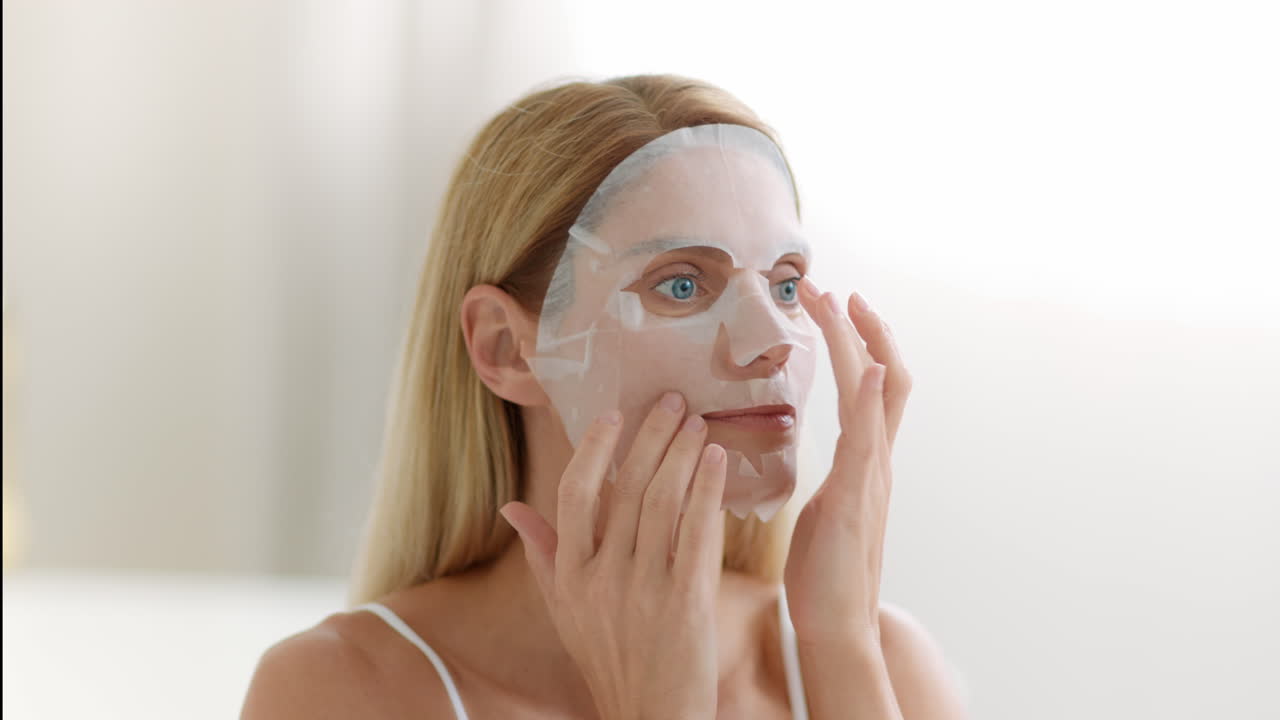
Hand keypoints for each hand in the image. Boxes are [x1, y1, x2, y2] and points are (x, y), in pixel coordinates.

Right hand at [499, 392, 726, 719]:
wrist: (651, 717)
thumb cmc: (610, 659)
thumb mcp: (565, 610)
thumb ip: (543, 554)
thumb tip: (511, 508)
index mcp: (569, 575)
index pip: (573, 494)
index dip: (594, 448)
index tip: (615, 414)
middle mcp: (600, 578)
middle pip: (625, 489)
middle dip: (651, 438)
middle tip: (673, 402)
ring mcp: (643, 590)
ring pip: (661, 503)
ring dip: (681, 455)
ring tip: (698, 425)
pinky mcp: (685, 602)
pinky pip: (696, 533)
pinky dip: (707, 492)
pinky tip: (718, 463)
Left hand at [784, 277, 912, 641]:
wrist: (836, 624)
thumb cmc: (822, 573)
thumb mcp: (822, 508)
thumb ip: (828, 475)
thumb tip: (811, 455)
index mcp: (864, 461)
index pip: (870, 386)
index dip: (859, 343)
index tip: (836, 306)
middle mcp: (877, 460)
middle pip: (886, 377)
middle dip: (863, 328)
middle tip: (833, 288)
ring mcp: (872, 475)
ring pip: (880, 394)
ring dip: (864, 343)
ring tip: (845, 302)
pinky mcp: (857, 497)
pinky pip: (868, 439)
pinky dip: (871, 399)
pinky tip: (870, 368)